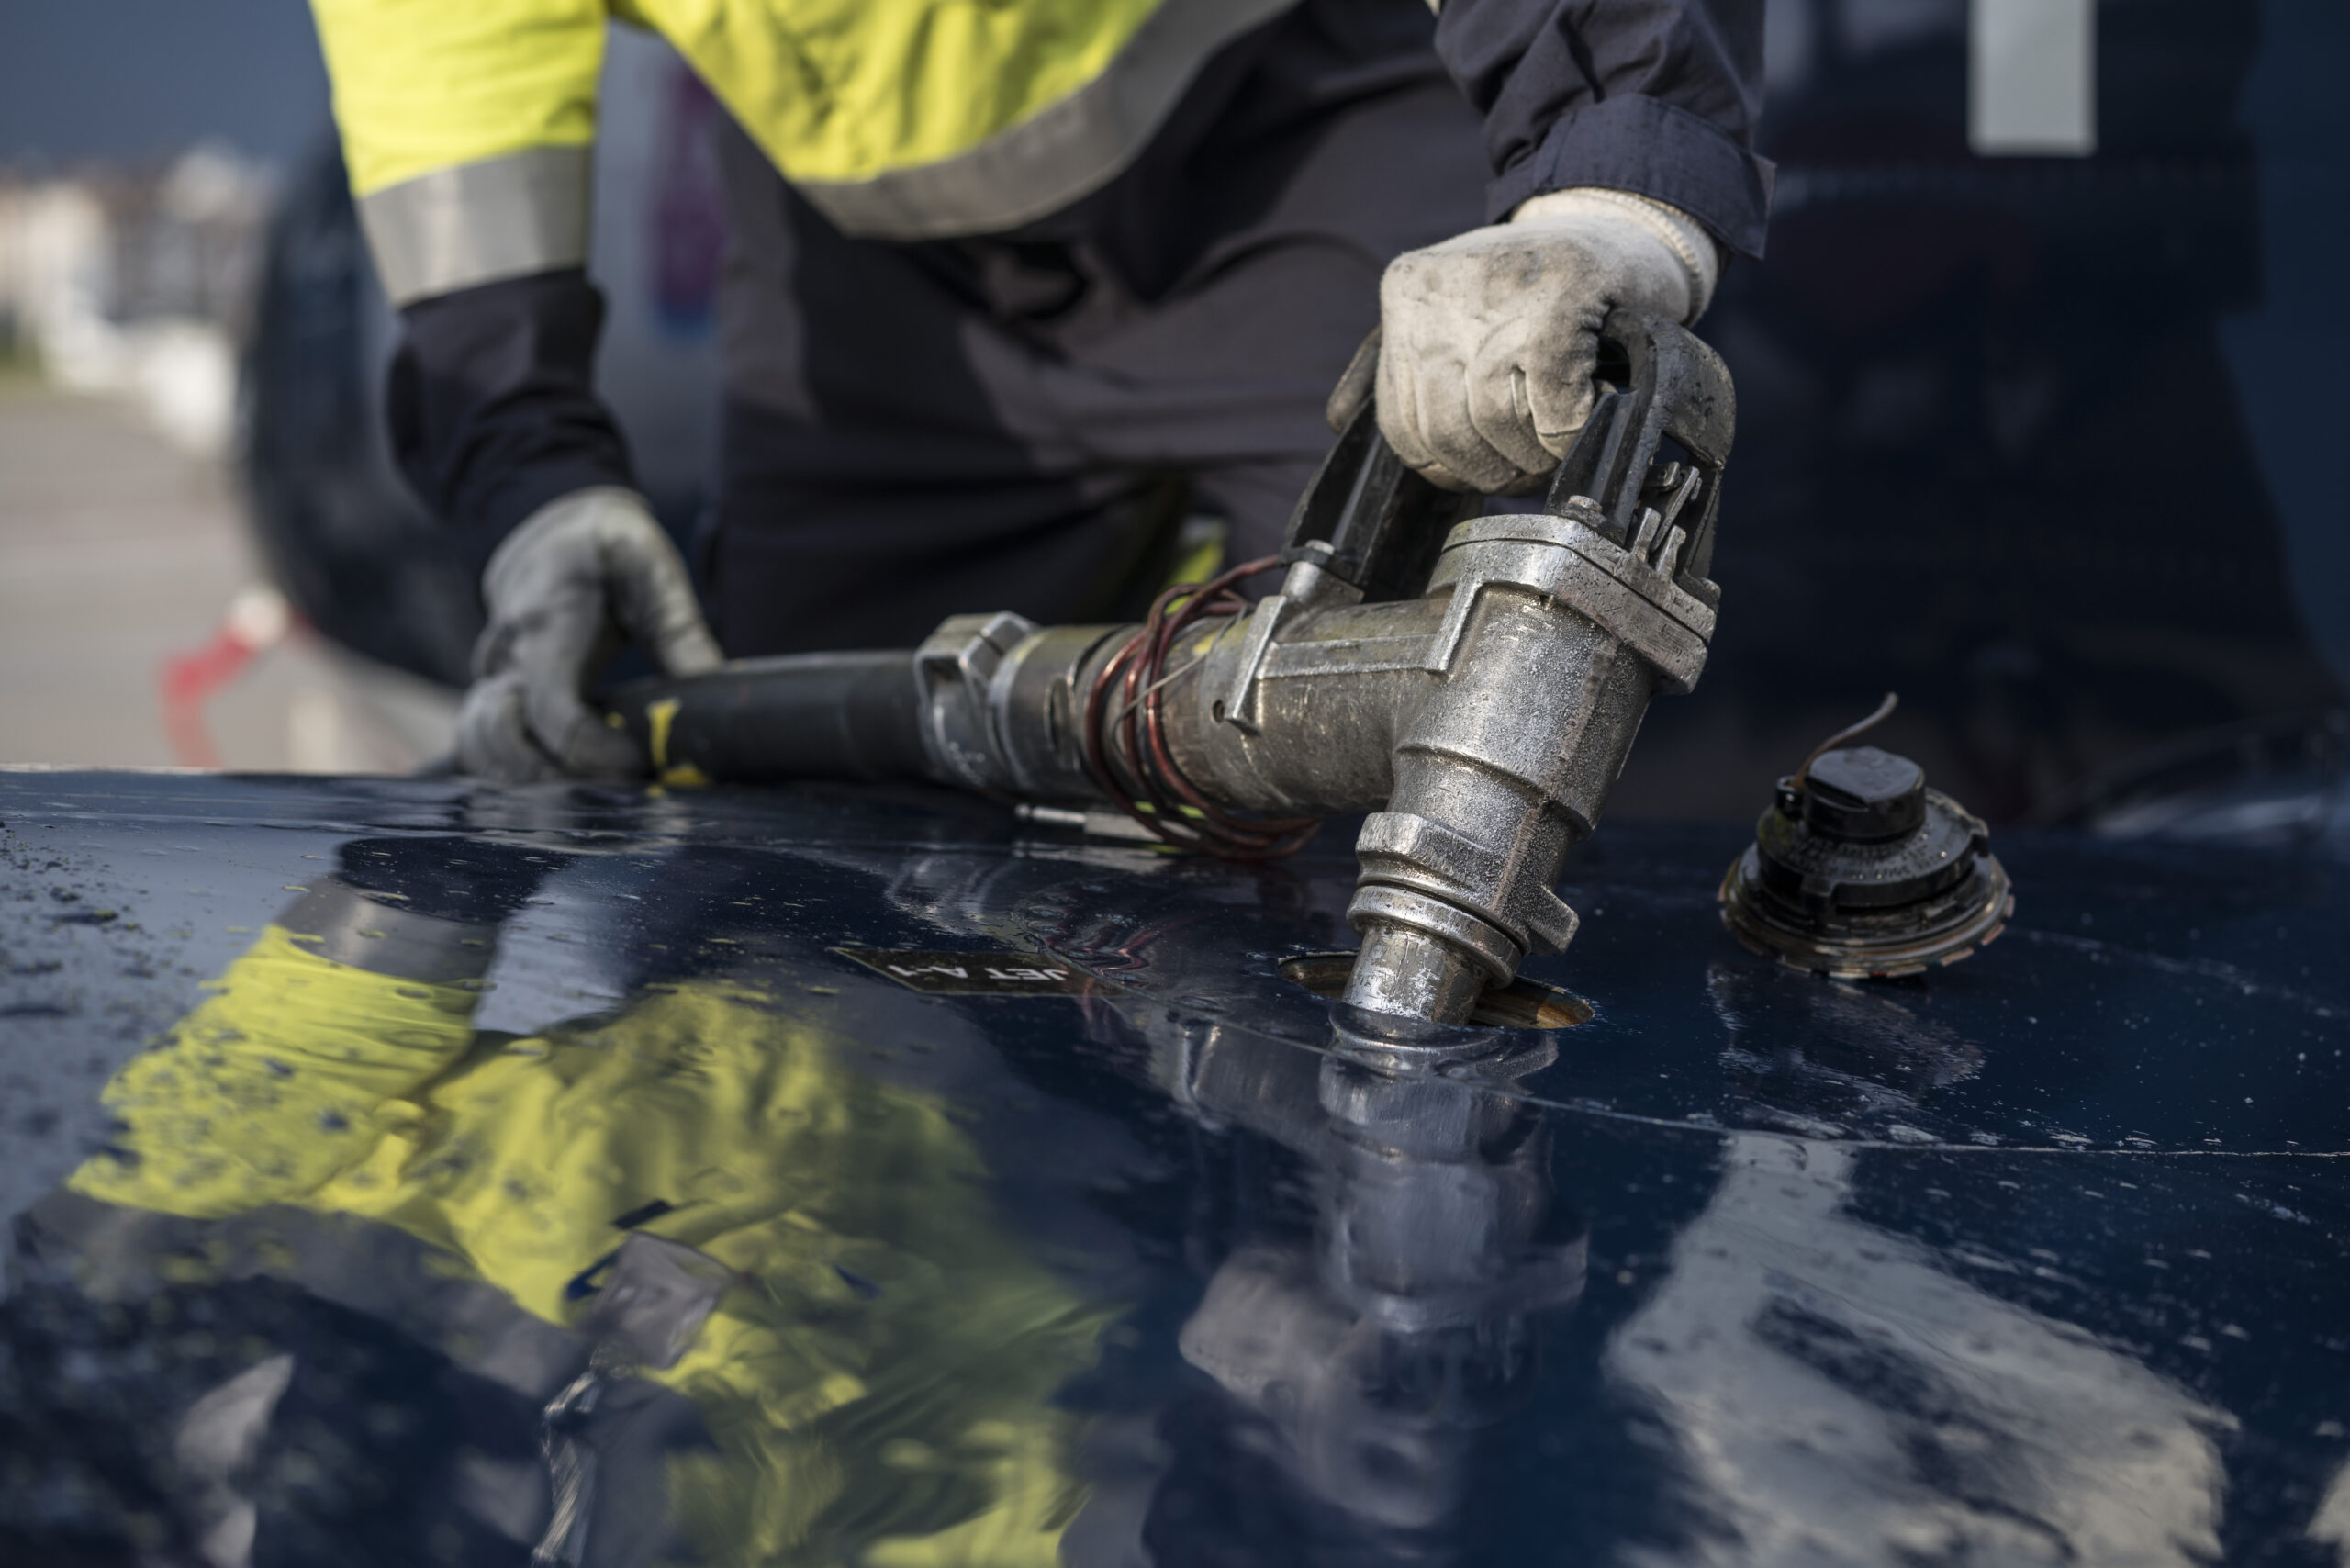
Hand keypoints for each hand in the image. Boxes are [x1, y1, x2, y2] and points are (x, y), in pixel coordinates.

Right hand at [456, 488, 722, 781]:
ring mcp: (494, 676)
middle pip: (503, 739)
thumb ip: (680, 630)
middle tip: (619, 785)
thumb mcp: (652, 569)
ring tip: (596, 786)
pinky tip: (566, 780)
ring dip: (530, 779)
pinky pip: (481, 744)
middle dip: (556, 774)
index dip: (592, 749)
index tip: (640, 762)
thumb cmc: (608, 550)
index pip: (550, 708)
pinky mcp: (494, 693)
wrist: (551, 531)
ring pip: (479, 746)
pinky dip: (513, 771)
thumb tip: (718, 686)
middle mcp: (508, 655)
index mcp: (547, 624)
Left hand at [1374, 188, 1718, 494]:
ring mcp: (1497, 287)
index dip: (1448, 468)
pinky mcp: (1560, 296)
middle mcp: (1437, 288)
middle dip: (1495, 467)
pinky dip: (1571, 432)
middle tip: (1532, 463)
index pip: (1399, 424)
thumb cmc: (1539, 286)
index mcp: (1405, 293)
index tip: (1489, 468)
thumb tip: (1338, 419)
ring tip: (1558, 442)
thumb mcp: (1455, 308)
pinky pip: (1552, 408)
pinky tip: (1587, 412)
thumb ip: (1398, 359)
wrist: (1623, 220)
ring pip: (1495, 423)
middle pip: (1444, 431)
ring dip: (1536, 454)